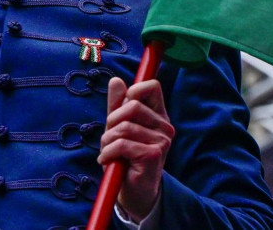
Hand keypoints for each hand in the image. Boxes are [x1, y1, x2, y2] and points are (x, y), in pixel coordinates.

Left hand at [97, 77, 174, 221]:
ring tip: (109, 152)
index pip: (151, 86)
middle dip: (112, 121)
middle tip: (109, 138)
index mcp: (158, 115)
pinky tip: (108, 161)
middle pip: (132, 106)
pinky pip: (121, 144)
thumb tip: (116, 80)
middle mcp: (165, 126)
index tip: (120, 111)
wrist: (132, 191)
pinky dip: (107, 153)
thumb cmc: (125, 157)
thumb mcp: (118, 127)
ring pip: (124, 127)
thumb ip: (117, 105)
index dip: (132, 92)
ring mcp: (162, 141)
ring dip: (107, 141)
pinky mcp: (154, 154)